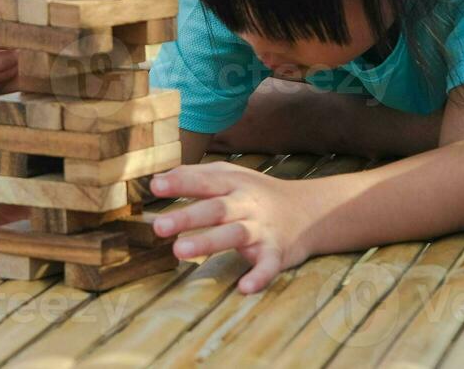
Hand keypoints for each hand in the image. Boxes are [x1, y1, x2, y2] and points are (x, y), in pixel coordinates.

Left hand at [149, 161, 313, 293]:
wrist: (308, 211)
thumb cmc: (257, 193)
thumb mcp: (230, 176)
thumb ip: (196, 176)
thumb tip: (158, 178)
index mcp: (233, 184)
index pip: (204, 181)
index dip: (181, 182)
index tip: (155, 186)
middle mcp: (247, 204)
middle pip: (216, 209)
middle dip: (188, 217)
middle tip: (159, 226)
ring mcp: (262, 229)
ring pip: (235, 234)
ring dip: (209, 242)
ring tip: (181, 251)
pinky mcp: (276, 253)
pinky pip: (268, 265)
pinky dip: (259, 276)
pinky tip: (244, 287)